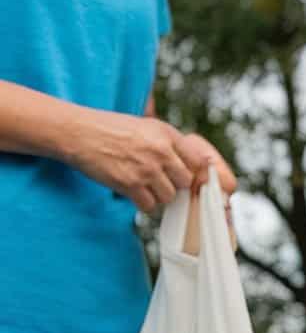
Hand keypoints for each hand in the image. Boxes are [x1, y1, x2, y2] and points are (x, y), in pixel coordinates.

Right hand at [67, 110, 235, 210]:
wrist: (79, 133)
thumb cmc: (111, 130)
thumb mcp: (145, 126)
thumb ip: (168, 143)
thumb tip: (193, 166)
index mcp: (165, 133)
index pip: (199, 161)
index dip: (197, 174)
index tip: (190, 180)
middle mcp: (160, 150)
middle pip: (185, 183)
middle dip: (175, 185)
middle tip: (159, 180)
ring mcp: (146, 169)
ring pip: (168, 197)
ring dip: (158, 195)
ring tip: (142, 183)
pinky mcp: (131, 185)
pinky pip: (150, 206)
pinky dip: (143, 203)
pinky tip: (133, 190)